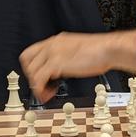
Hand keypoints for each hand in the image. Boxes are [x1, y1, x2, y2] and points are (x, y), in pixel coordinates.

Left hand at [19, 30, 135, 102]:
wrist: (109, 49)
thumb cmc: (100, 52)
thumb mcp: (77, 51)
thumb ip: (65, 57)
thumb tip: (60, 70)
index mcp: (55, 41)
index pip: (31, 52)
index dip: (31, 67)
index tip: (39, 77)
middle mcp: (51, 45)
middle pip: (26, 61)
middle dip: (31, 76)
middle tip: (42, 86)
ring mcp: (52, 53)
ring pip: (31, 71)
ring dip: (36, 86)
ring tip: (47, 94)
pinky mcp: (56, 63)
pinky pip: (39, 79)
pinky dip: (40, 90)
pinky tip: (48, 95)